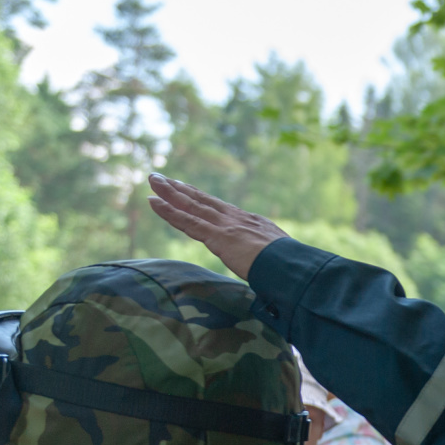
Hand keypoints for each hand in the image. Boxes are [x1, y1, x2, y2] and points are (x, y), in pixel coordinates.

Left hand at [146, 175, 289, 279]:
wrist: (291, 265)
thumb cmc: (289, 266)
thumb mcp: (278, 255)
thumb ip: (266, 255)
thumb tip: (268, 264)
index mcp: (250, 222)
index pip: (219, 208)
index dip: (201, 198)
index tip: (187, 189)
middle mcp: (236, 218)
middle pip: (202, 200)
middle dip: (181, 189)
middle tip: (162, 177)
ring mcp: (225, 225)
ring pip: (191, 205)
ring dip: (169, 192)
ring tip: (153, 180)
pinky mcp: (217, 236)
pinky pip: (187, 221)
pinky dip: (169, 211)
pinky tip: (154, 202)